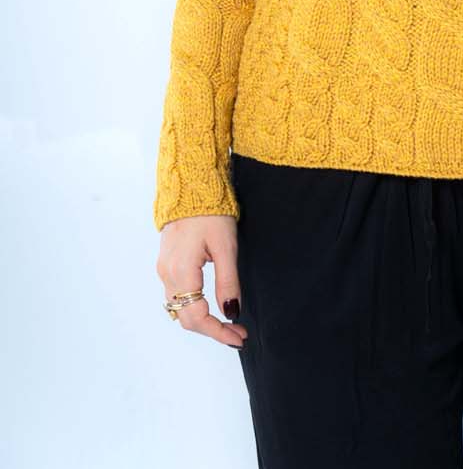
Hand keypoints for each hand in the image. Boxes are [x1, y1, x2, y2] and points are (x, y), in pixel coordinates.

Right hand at [157, 215, 247, 348]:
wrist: (190, 184)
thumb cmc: (211, 212)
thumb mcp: (226, 247)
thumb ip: (228, 281)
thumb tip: (232, 312)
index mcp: (181, 271)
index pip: (197, 317)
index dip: (218, 332)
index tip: (239, 337)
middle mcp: (167, 274)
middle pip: (186, 317)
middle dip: (212, 329)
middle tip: (238, 333)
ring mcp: (164, 268)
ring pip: (180, 308)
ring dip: (203, 320)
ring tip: (228, 322)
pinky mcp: (167, 262)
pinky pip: (177, 294)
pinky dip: (194, 306)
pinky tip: (211, 305)